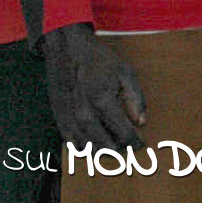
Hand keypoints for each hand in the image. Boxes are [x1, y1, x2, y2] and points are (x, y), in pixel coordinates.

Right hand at [42, 22, 145, 151]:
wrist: (67, 50)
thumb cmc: (99, 60)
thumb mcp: (125, 72)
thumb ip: (136, 98)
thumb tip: (142, 122)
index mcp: (102, 100)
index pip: (122, 131)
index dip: (133, 140)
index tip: (141, 144)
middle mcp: (83, 113)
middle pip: (103, 143)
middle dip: (118, 149)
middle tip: (127, 149)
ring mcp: (69, 117)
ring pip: (86, 146)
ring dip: (101, 151)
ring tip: (113, 148)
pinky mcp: (59, 118)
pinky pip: (70, 142)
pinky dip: (83, 148)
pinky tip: (93, 145)